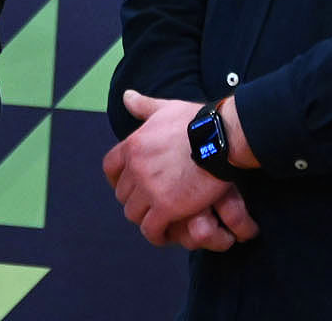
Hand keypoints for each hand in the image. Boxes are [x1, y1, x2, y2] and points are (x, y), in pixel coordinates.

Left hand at [102, 89, 259, 249]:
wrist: (220, 137)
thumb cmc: (197, 121)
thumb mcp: (165, 108)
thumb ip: (143, 106)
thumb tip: (126, 96)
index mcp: (132, 145)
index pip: (110, 168)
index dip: (117, 179)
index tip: (128, 185)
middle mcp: (135, 167)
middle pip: (123, 193)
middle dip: (135, 199)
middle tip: (152, 204)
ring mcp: (149, 188)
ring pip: (133, 213)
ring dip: (145, 218)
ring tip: (160, 220)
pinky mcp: (166, 207)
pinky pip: (151, 230)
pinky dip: (157, 234)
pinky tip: (167, 234)